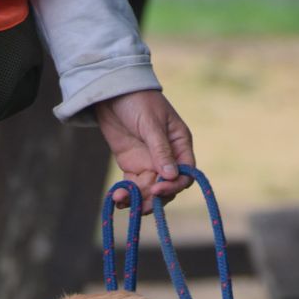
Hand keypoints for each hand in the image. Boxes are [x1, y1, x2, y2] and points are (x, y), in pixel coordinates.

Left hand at [94, 90, 194, 212]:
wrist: (113, 91)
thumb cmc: (138, 100)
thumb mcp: (150, 123)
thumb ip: (160, 149)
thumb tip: (171, 175)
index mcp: (180, 145)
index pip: (185, 174)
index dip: (173, 185)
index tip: (156, 189)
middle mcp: (168, 158)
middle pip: (166, 187)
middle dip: (153, 198)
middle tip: (138, 206)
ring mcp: (149, 163)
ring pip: (149, 190)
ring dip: (137, 199)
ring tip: (121, 202)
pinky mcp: (132, 166)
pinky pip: (133, 186)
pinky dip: (126, 194)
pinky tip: (117, 199)